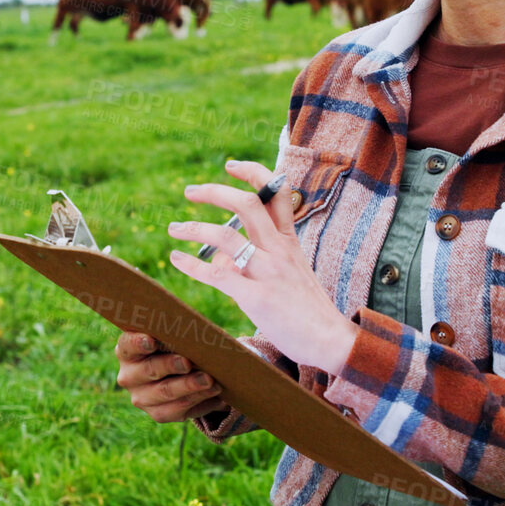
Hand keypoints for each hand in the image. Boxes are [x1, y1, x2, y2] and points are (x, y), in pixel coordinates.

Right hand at [113, 330, 228, 422]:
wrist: (180, 374)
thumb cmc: (175, 347)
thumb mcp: (172, 338)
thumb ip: (177, 335)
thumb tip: (197, 335)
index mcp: (127, 351)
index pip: (128, 345)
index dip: (139, 343)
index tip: (152, 341)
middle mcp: (129, 376)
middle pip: (149, 370)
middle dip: (170, 365)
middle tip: (188, 362)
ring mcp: (141, 398)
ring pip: (165, 392)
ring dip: (189, 386)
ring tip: (210, 380)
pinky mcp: (158, 414)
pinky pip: (178, 410)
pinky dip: (199, 401)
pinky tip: (216, 395)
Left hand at [166, 159, 358, 373]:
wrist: (330, 339)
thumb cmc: (308, 309)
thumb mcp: (290, 273)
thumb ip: (258, 260)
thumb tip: (221, 259)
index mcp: (289, 241)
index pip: (276, 193)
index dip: (254, 172)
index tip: (231, 166)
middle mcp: (279, 250)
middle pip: (246, 204)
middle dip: (215, 192)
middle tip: (190, 191)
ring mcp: (268, 272)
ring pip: (225, 236)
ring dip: (194, 227)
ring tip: (173, 229)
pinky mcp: (257, 297)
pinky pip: (217, 275)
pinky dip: (192, 265)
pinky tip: (176, 259)